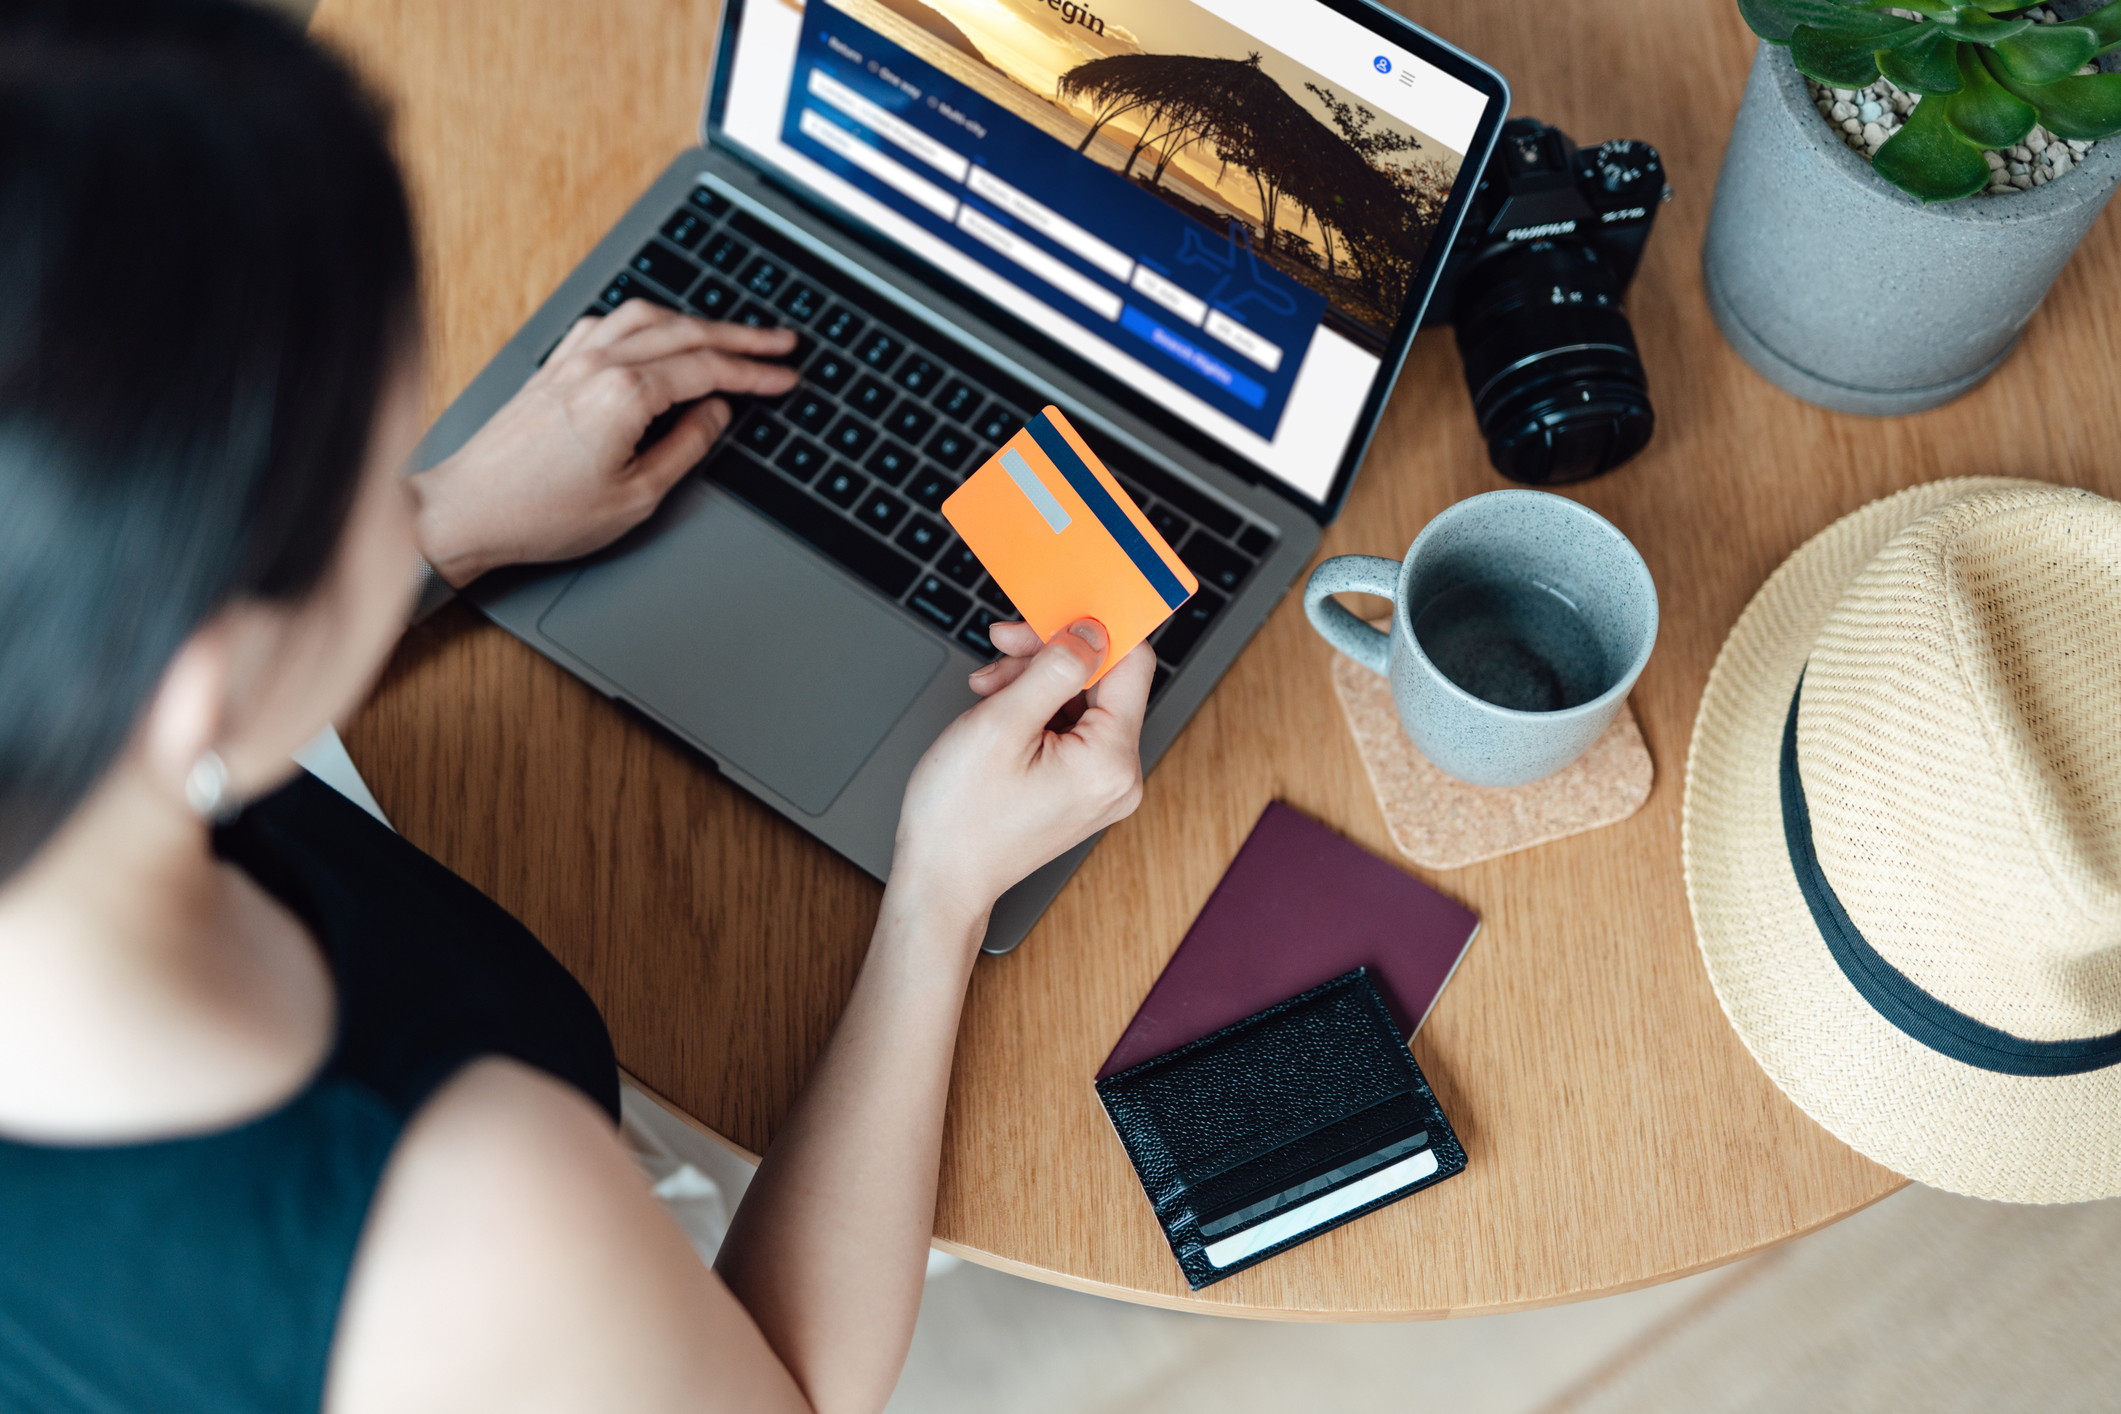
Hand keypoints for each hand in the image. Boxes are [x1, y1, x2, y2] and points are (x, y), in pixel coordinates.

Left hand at [408, 301, 800, 585]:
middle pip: (685, 332)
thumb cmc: (541, 514)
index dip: (754, 373)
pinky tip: (656, 335)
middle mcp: (598, 364)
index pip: (707, 370)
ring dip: (694, 321)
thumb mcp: (635, 497)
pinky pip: (609, 324)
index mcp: (624, 395)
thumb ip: (684, 448)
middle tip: (779, 343)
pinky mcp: (553, 365)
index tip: (785, 377)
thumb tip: (715, 415)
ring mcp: (571, 359)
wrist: (468, 510)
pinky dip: (646, 322)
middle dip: (740, 337)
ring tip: (728, 336)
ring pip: (647, 317)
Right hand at [891, 619, 1153, 929]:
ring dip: (1036, 680)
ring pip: (1082, 700)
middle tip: (1001, 648)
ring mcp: (1102, 786)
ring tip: (987, 689)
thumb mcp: (1001, 724)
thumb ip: (1054, 668)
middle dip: (1050, 655)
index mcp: (1110, 761)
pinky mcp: (1082, 789)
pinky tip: (998, 708)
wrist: (940, 881)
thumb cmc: (960, 817)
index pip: (1132, 664)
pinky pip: (1071, 728)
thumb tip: (1091, 630)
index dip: (1092, 626)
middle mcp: (1119, 776)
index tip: (1052, 608)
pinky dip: (1036, 709)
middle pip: (1104, 680)